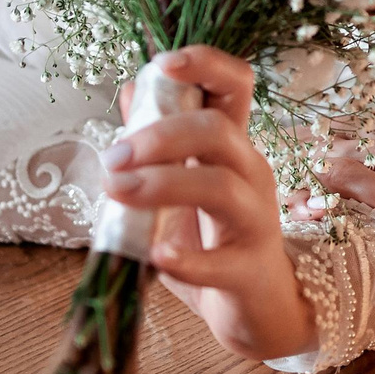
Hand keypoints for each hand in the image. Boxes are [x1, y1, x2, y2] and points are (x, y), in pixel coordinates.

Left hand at [106, 47, 313, 361]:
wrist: (258, 309)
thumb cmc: (215, 240)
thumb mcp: (187, 182)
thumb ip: (160, 138)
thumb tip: (134, 87)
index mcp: (233, 146)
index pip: (236, 84)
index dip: (205, 64)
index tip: (163, 64)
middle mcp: (251, 174)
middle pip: (219, 131)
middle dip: (161, 135)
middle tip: (115, 157)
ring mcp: (256, 222)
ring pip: (221, 187)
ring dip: (162, 184)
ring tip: (118, 192)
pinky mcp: (249, 271)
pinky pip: (221, 263)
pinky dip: (187, 260)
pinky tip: (155, 256)